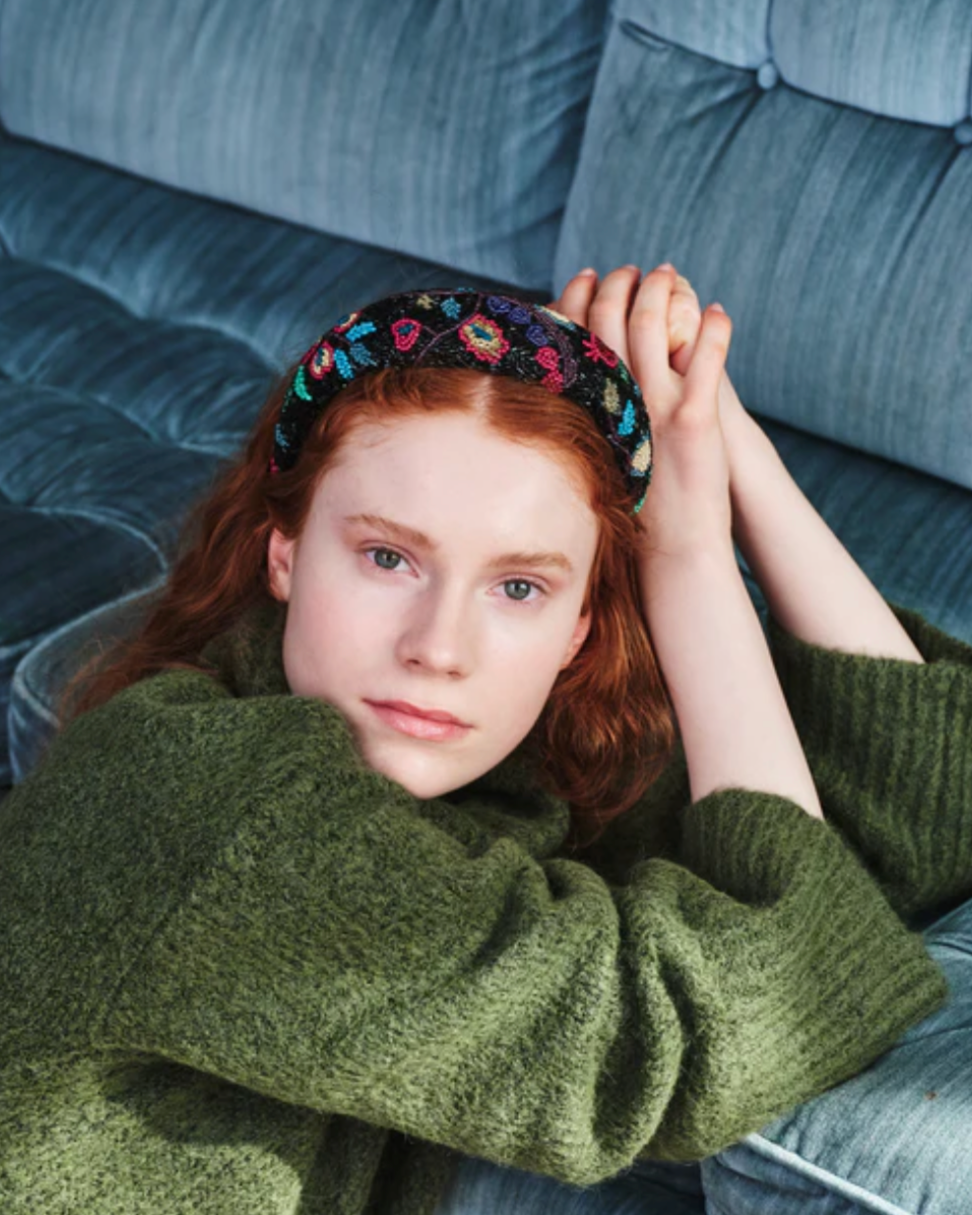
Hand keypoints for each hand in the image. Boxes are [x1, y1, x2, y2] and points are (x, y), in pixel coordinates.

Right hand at [553, 264, 733, 563]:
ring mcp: (653, 407)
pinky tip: (719, 312)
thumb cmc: (634, 504)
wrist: (671, 548)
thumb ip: (593, 414)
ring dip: (661, 291)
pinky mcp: (693, 419)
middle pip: (608, 318)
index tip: (588, 275)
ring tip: (670, 274)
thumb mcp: (601, 452)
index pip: (574, 334)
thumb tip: (586, 386)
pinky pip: (707, 359)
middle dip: (619, 283)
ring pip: (652, 326)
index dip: (579, 298)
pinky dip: (715, 330)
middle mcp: (615, 400)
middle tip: (632, 269)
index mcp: (589, 406)